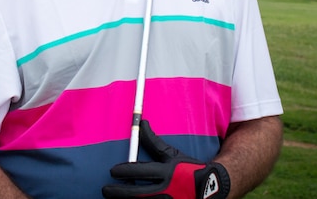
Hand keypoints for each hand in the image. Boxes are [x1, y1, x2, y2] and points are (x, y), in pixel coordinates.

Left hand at [102, 120, 229, 198]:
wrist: (211, 189)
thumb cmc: (188, 170)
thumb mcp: (172, 154)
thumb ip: (154, 142)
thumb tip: (141, 124)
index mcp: (166, 172)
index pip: (140, 171)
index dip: (124, 171)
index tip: (112, 171)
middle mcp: (166, 190)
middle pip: (136, 193)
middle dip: (118, 192)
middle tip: (105, 190)